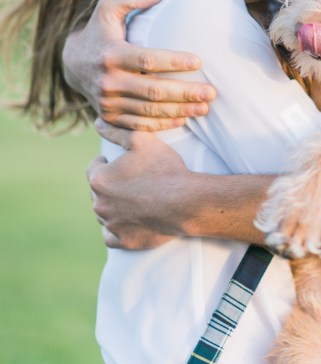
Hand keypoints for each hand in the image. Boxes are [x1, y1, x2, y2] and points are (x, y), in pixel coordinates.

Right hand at [63, 0, 215, 129]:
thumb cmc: (100, 31)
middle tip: (211, 92)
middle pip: (152, 91)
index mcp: (112, 54)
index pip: (147, 60)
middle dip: (185, 93)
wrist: (72, 63)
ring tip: (204, 108)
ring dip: (179, 111)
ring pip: (148, 111)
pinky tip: (182, 120)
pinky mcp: (109, 117)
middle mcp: (108, 81)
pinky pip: (138, 125)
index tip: (199, 62)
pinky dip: (161, 125)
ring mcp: (107, 102)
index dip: (174, 62)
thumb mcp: (108, 8)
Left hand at [87, 120, 193, 248]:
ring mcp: (111, 225)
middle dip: (109, 184)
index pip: (93, 168)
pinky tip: (127, 219)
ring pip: (104, 213)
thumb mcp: (140, 140)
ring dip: (113, 205)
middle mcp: (100, 204)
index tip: (118, 162)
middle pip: (97, 192)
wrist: (185, 201)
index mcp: (99, 180)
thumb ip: (116, 132)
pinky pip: (111, 236)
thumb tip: (98, 123)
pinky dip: (116, 228)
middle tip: (130, 178)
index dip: (105, 162)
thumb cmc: (163, 168)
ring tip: (133, 196)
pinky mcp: (124, 241)